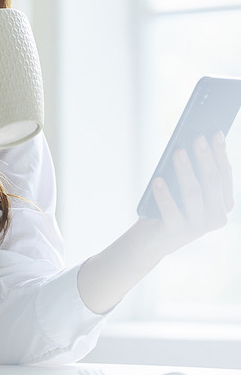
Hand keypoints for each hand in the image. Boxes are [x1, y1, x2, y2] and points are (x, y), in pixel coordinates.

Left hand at [148, 131, 233, 254]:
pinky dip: (164, 194)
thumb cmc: (167, 208)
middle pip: (211, 181)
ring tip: (178, 152)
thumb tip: (190, 144)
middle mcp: (216, 217)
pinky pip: (171, 210)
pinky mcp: (177, 232)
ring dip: (185, 171)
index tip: (215, 132)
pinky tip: (157, 179)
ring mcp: (198, 227)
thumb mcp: (182, 190)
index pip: (224, 175)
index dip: (220, 153)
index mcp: (223, 205)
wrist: (150, 241)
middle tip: (197, 137)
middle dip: (205, 157)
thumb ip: (191, 173)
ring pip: (193, 193)